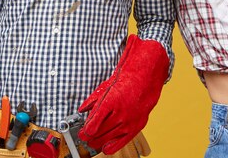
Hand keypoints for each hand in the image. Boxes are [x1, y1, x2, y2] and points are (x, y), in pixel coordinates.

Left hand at [78, 35, 168, 153]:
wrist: (145, 80)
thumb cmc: (126, 81)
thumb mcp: (105, 87)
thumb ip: (92, 100)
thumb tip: (82, 109)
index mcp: (111, 101)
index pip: (93, 124)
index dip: (85, 131)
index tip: (82, 131)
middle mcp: (120, 113)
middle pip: (98, 133)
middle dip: (88, 137)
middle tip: (84, 135)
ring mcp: (129, 121)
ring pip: (108, 139)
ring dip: (97, 141)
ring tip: (93, 140)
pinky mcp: (136, 126)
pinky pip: (121, 142)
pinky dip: (111, 147)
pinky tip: (105, 147)